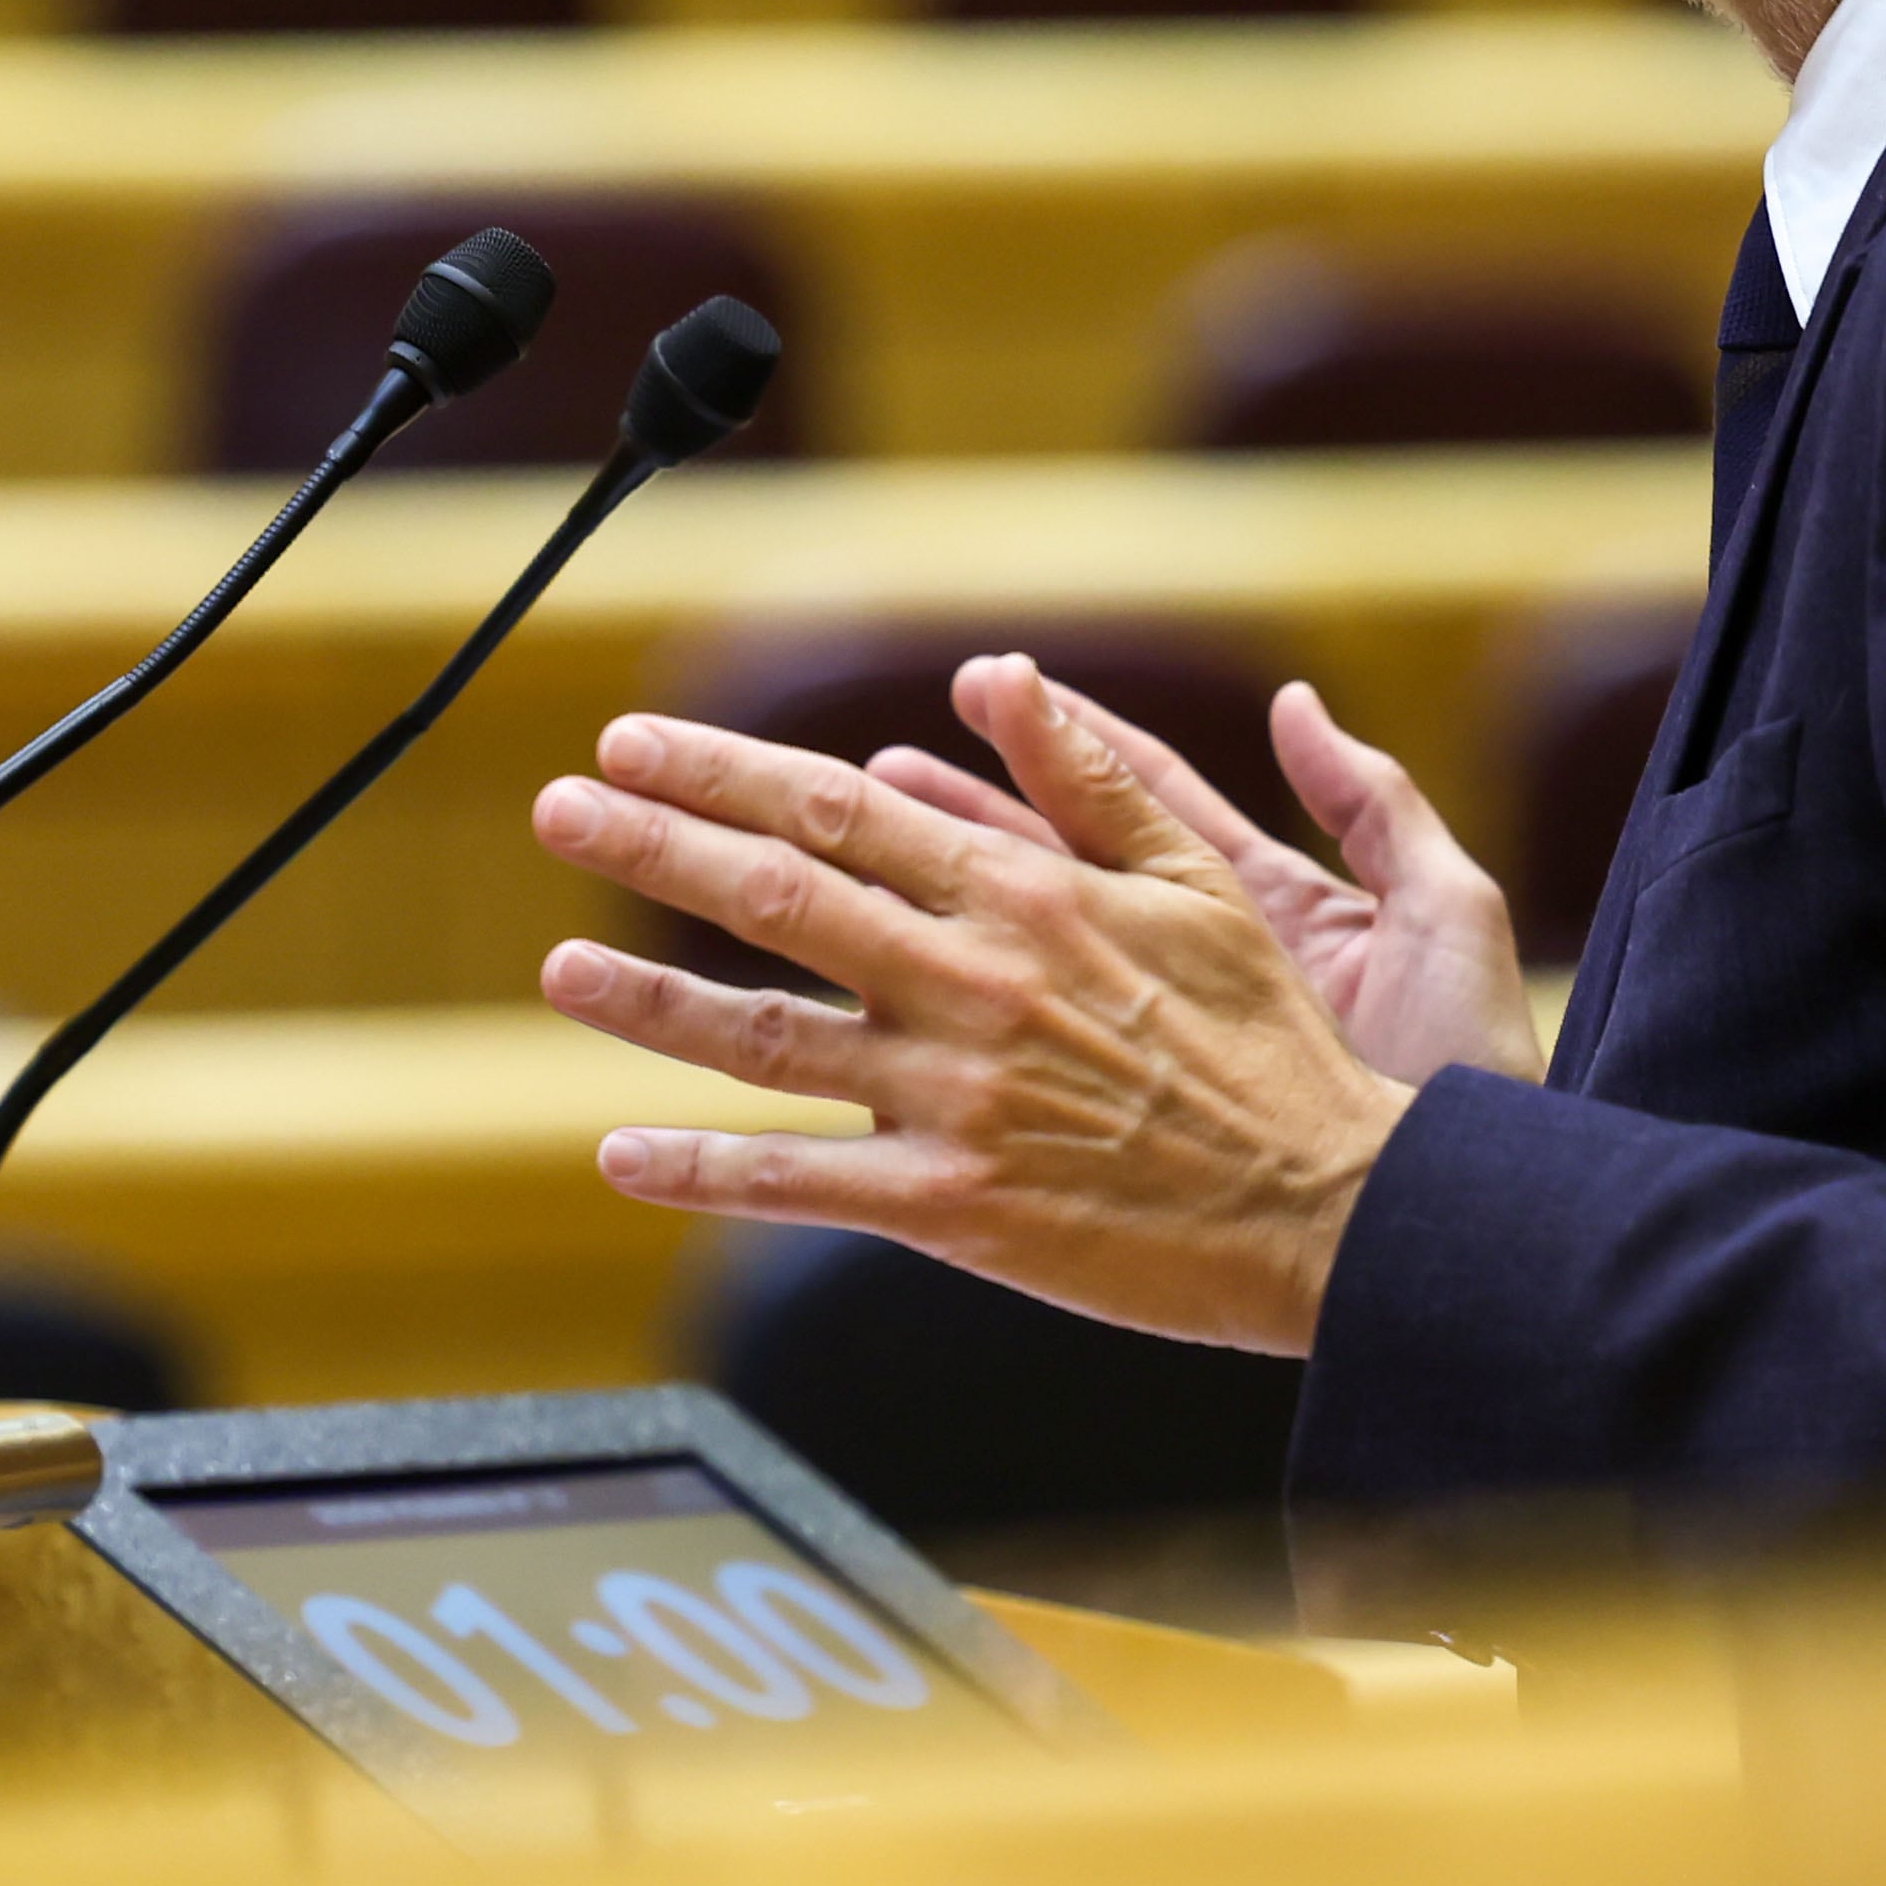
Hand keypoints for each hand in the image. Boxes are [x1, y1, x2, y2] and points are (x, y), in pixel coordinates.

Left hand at [532, 655, 1410, 1353]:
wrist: (1328, 1207)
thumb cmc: (1269, 1045)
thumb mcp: (1201, 882)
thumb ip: (1091, 778)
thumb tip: (1002, 676)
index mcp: (1028, 895)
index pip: (840, 811)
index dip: (725, 772)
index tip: (637, 742)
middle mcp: (976, 982)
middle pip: (780, 897)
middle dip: (654, 844)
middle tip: (561, 808)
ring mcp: (957, 1099)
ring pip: (767, 1036)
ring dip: (650, 999)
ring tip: (557, 969)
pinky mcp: (955, 1209)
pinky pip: (803, 1184)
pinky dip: (705, 1170)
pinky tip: (622, 1155)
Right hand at [867, 665, 1541, 1089]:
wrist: (1461, 1217)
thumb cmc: (1474, 1066)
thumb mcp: (1444, 910)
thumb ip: (1372, 800)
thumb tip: (1294, 701)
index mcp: (1268, 910)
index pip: (1148, 806)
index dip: (1065, 746)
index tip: (984, 688)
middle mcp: (1203, 971)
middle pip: (1071, 875)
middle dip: (976, 821)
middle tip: (877, 777)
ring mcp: (1167, 1047)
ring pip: (1038, 963)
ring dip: (954, 910)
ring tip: (854, 858)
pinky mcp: (1142, 1128)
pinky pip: (1037, 1075)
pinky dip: (968, 1039)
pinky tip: (885, 1015)